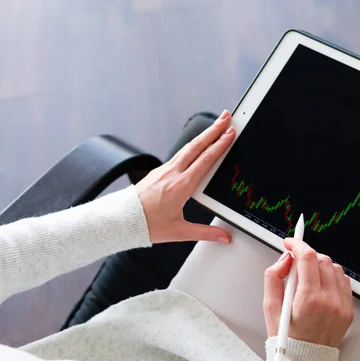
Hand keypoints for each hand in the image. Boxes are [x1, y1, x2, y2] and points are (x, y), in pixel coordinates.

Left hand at [135, 110, 235, 243]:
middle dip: (214, 129)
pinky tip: (197, 145)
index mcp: (181, 186)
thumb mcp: (179, 232)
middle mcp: (172, 173)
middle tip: (226, 116)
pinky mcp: (158, 172)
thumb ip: (205, 233)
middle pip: (197, 145)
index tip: (230, 133)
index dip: (220, 145)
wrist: (121, 220)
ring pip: (188, 147)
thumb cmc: (147, 225)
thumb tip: (224, 237)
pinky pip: (179, 154)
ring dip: (203, 135)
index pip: (205, 160)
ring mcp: (164, 170)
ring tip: (215, 125)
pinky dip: (192, 145)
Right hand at [263, 238, 353, 347]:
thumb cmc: (286, 339)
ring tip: (307, 277)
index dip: (297, 245)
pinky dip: (331, 277)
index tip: (290, 243)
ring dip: (320, 265)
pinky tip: (319, 286)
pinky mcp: (348, 310)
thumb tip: (285, 259)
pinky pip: (343, 282)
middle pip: (322, 260)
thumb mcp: (270, 308)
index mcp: (309, 300)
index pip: (308, 258)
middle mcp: (329, 301)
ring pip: (335, 268)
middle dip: (307, 256)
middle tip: (295, 262)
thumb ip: (273, 278)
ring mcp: (342, 306)